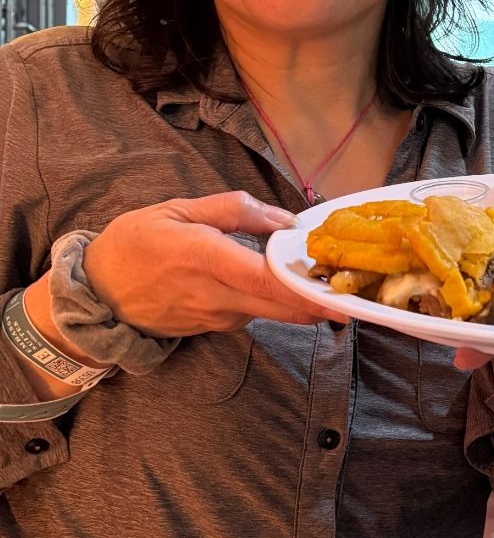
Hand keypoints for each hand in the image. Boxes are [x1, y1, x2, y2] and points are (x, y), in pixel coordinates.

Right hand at [81, 191, 330, 337]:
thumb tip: (284, 219)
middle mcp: (214, 294)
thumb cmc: (134, 243)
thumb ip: (235, 210)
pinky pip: (252, 313)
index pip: (264, 279)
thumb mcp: (178, 210)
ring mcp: (214, 315)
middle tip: (356, 294)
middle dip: (319, 302)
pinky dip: (273, 302)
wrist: (94, 293)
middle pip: (278, 305)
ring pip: (269, 310)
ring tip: (327, 281)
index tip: (340, 292)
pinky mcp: (213, 327)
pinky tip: (284, 286)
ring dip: (299, 301)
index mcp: (205, 259)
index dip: (305, 288)